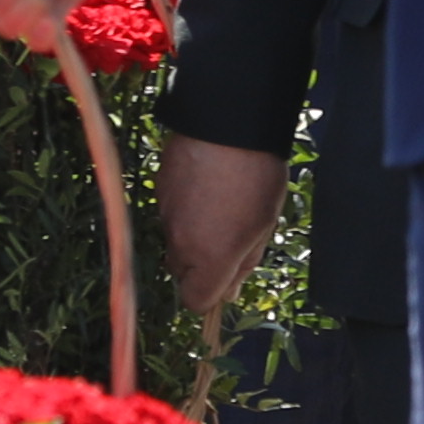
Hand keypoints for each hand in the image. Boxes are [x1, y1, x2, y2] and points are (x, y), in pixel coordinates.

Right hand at [160, 133, 287, 335]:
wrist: (228, 121)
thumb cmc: (257, 176)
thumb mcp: (264, 225)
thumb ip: (244, 264)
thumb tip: (230, 292)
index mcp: (210, 258)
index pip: (196, 301)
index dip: (211, 295)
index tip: (226, 278)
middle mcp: (180, 242)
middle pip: (182, 273)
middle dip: (201, 265)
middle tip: (228, 237)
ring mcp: (165, 214)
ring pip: (175, 241)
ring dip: (192, 235)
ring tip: (220, 204)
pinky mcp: (159, 189)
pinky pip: (169, 213)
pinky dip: (184, 209)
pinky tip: (205, 185)